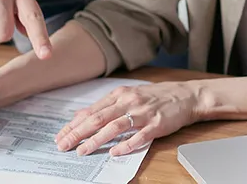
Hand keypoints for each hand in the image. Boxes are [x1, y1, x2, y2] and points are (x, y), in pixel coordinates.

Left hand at [54, 82, 202, 156]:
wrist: (186, 95)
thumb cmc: (155, 97)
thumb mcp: (127, 95)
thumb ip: (105, 106)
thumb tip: (80, 116)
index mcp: (119, 95)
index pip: (91, 112)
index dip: (74, 125)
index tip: (60, 136)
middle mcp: (128, 101)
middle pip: (98, 119)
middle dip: (78, 133)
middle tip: (64, 145)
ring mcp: (142, 113)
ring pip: (114, 127)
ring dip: (96, 140)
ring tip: (83, 150)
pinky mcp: (156, 124)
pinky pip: (139, 136)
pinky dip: (126, 144)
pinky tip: (115, 152)